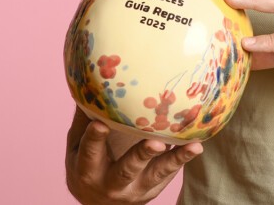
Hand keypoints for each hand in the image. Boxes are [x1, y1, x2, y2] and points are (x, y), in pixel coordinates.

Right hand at [65, 106, 201, 203]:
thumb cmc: (88, 165)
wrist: (99, 204)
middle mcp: (111, 183)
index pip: (89, 154)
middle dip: (141, 155)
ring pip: (155, 174)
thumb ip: (84, 120)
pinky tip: (196, 145)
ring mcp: (135, 188)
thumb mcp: (77, 147)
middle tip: (155, 142)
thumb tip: (89, 81)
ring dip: (173, 159)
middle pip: (127, 170)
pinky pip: (169, 173)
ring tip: (191, 146)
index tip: (100, 124)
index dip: (94, 139)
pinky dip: (183, 159)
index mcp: (87, 170)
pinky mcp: (153, 188)